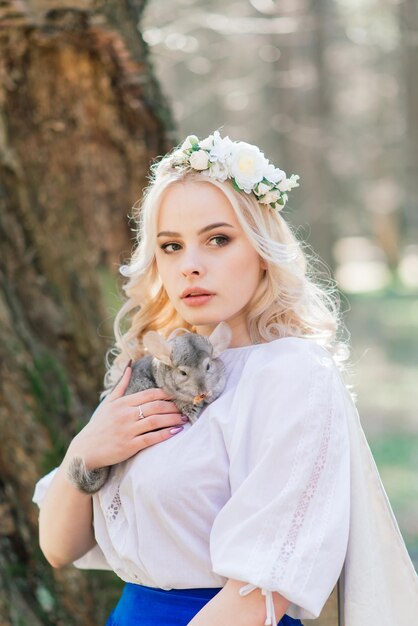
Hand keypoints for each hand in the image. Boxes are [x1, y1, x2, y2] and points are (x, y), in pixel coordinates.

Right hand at [67, 363, 186, 469]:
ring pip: (155, 421)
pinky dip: (165, 434)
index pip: (150, 394)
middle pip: (155, 406)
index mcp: (122, 403)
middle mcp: (125, 414)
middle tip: (185, 409)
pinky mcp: (128, 446)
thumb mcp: (108, 402)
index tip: (177, 396)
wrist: (85, 450)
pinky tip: (175, 432)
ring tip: (184, 419)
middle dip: (173, 407)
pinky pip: (150, 438)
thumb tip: (129, 365)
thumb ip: (121, 384)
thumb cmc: (99, 425)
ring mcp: (127, 430)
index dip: (166, 394)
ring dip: (172, 419)